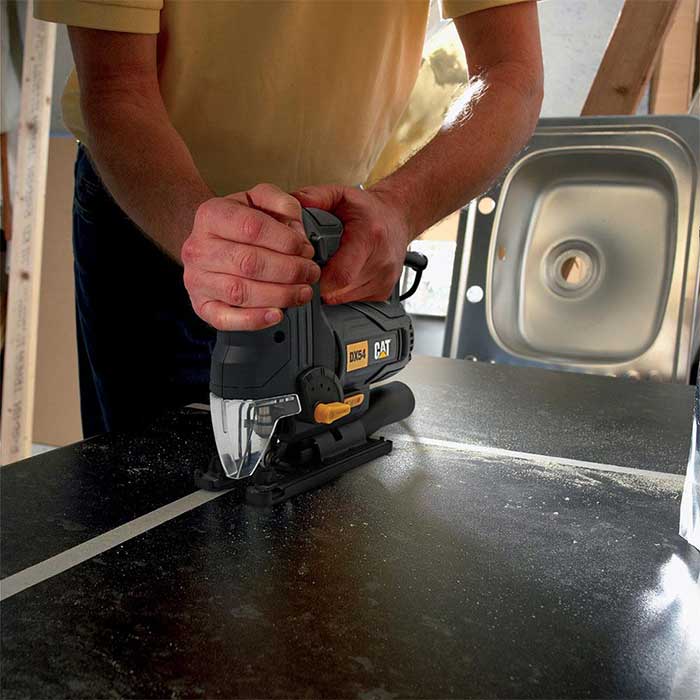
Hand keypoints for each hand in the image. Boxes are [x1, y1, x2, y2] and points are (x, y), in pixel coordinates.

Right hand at [182, 184, 319, 329]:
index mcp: (212, 215)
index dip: (286, 240)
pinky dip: (254, 320)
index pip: (252, 227)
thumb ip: (280, 202)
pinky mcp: (202, 305)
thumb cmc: (236, 223)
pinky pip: (225, 319)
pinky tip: (276, 314)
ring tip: (302, 292)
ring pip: (241, 292)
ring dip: (280, 295)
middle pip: (249, 262)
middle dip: (290, 270)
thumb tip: (297, 229)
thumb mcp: (258, 199)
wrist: (209, 241)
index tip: (305, 248)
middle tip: (310, 272)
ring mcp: (197, 279)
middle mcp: (198, 247)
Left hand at [293, 185, 412, 303]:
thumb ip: (314, 197)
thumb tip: (291, 209)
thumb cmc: (368, 210)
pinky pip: (353, 302)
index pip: (340, 275)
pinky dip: (343, 292)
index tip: (307, 269)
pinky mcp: (384, 293)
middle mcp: (381, 262)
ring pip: (343, 299)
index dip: (317, 278)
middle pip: (337, 290)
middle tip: (315, 266)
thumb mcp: (340, 195)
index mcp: (369, 238)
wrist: (396, 219)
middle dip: (319, 282)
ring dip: (331, 288)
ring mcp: (384, 280)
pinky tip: (344, 275)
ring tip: (331, 268)